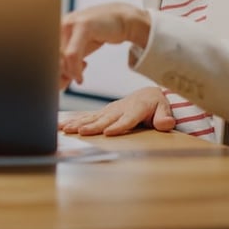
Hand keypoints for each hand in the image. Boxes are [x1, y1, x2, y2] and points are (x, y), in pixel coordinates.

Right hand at [58, 86, 175, 135]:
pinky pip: (86, 117)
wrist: (147, 94)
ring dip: (78, 123)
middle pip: (105, 119)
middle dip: (92, 126)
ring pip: (92, 117)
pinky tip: (61, 126)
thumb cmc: (156, 105)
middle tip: (80, 133)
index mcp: (135, 108)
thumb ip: (165, 117)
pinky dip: (73, 121)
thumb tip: (167, 124)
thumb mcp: (165, 109)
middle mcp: (119, 108)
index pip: (127, 119)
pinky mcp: (102, 113)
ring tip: (66, 130)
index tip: (108, 132)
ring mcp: (109, 110)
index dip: (118, 126)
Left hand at [60, 2, 150, 86]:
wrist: (122, 19)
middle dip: (58, 74)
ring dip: (68, 73)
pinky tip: (80, 77)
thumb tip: (57, 83)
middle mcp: (59, 23)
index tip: (60, 81)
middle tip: (68, 81)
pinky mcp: (82, 26)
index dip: (51, 71)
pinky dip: (75, 70)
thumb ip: (67, 61)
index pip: (46, 53)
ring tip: (77, 77)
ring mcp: (69, 23)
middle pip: (51, 57)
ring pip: (59, 57)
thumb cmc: (98, 33)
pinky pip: (72, 54)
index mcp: (55, 27)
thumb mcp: (79, 48)